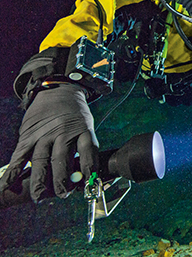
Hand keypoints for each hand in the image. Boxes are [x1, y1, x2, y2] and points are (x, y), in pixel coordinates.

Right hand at [0, 84, 98, 201]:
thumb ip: (84, 147)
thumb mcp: (86, 125)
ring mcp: (43, 134)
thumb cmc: (75, 115)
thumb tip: (85, 176)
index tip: (89, 183)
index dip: (89, 167)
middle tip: (62, 194)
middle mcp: (63, 132)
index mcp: (82, 129)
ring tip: (39, 196)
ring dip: (39, 180)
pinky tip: (6, 186)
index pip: (88, 150)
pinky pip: (19, 156)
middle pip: (62, 158)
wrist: (57, 90)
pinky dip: (12, 172)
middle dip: (62, 179)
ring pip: (40, 159)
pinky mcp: (28, 135)